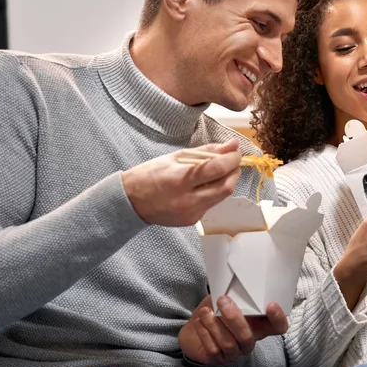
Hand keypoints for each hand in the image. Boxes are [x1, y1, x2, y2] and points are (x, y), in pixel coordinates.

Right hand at [122, 139, 241, 226]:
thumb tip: (232, 145)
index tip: (236, 152)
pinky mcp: (192, 221)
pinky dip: (214, 192)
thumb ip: (207, 151)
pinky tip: (205, 186)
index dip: (233, 158)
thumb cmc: (150, 175)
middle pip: (226, 187)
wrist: (130, 202)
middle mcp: (187, 199)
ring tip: (219, 171)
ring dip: (227, 182)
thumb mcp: (176, 156)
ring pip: (222, 197)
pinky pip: (211, 204)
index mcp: (180, 179)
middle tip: (233, 162)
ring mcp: (191, 213)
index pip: (218, 168)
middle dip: (235, 172)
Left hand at [179, 294, 288, 364]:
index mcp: (259, 325)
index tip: (271, 304)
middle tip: (222, 300)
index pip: (279, 327)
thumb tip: (236, 278)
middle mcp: (249, 340)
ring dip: (215, 325)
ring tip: (205, 312)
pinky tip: (200, 321)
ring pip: (228, 343)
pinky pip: (214, 348)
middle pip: (247, 336)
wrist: (195, 327)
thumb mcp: (229, 297)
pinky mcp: (218, 358)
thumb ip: (236, 294)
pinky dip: (205, 333)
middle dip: (234, 318)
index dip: (278, 318)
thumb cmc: (216, 310)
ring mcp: (234, 352)